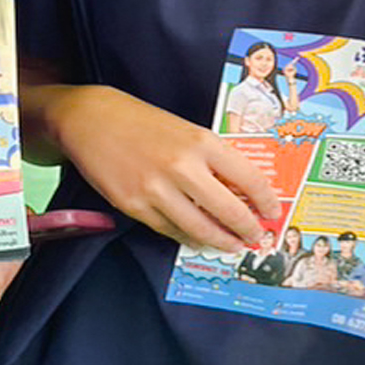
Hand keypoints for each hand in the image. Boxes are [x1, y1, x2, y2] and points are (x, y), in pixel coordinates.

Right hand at [41, 85, 280, 251]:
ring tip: (232, 245)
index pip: (248, 177)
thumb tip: (240, 190)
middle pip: (229, 210)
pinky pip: (170, 230)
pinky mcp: (134, 206)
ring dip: (220, 241)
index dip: (265, 200)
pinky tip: (199, 239)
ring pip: (199, 228)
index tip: (272, 211)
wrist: (91, 119)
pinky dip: (189, 238)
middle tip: (256, 237)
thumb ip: (211, 158)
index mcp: (201, 142)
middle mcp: (182, 167)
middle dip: (247, 229)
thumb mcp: (186, 130)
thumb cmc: (141, 122)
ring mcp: (156, 190)